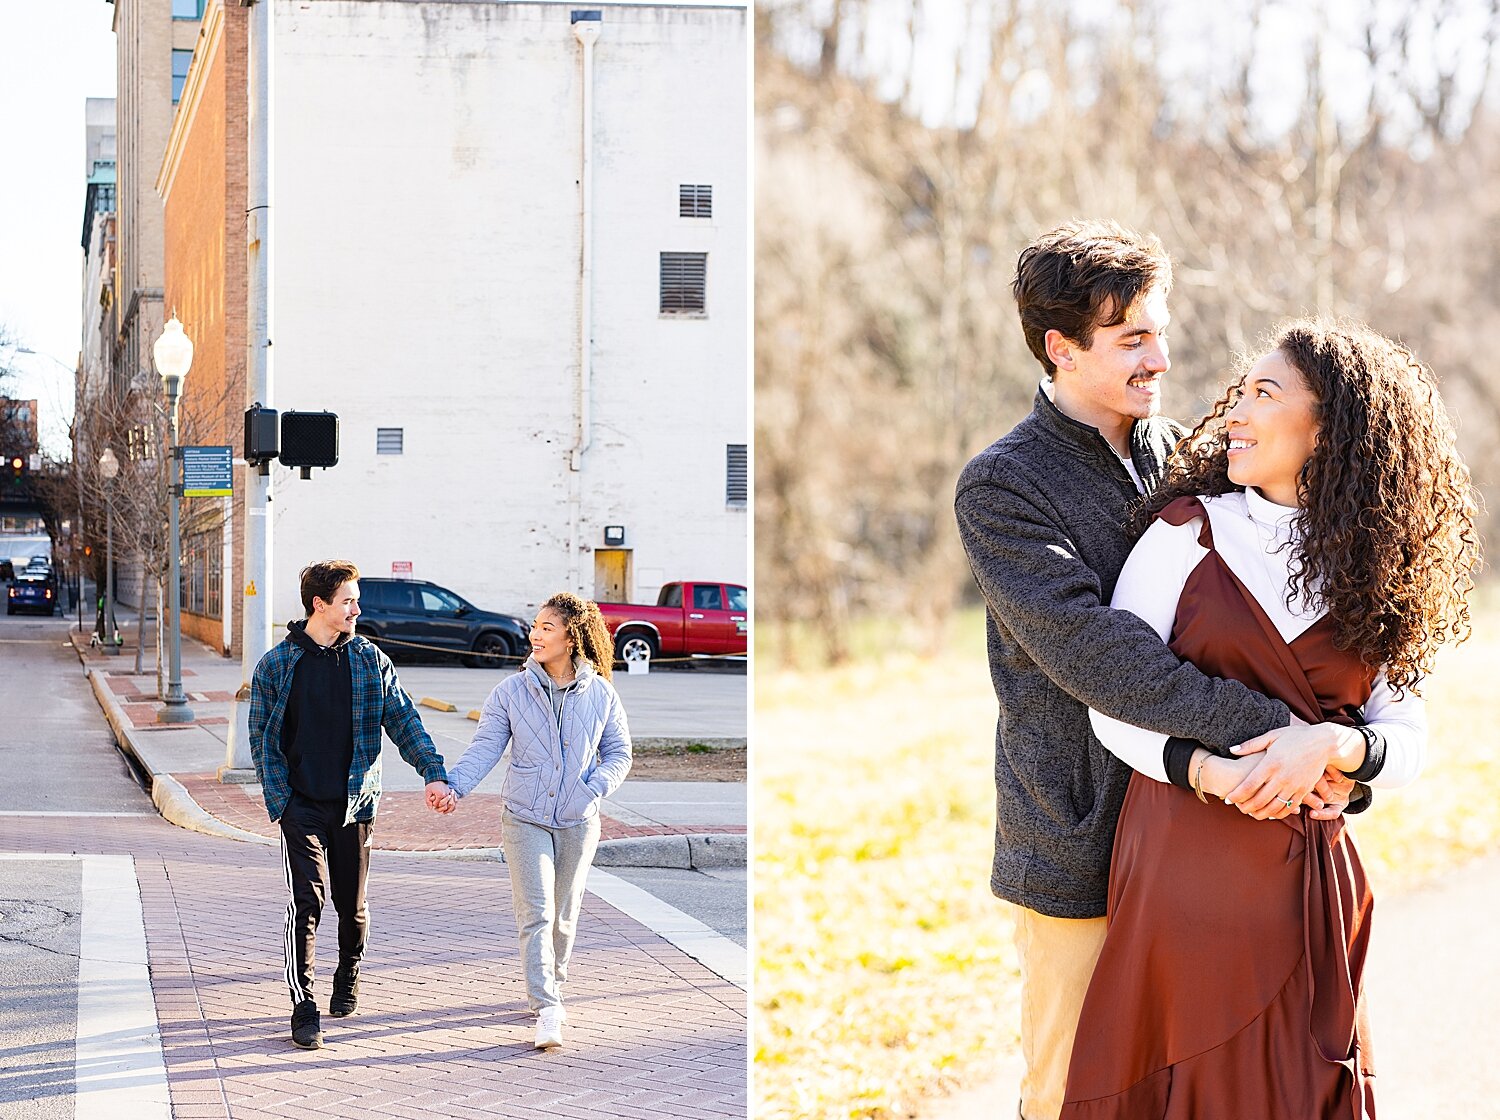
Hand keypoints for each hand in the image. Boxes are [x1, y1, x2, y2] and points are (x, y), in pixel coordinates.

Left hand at [425, 780, 457, 813]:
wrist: (436, 778)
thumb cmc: (431, 785)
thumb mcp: (427, 793)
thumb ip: (428, 801)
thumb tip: (431, 809)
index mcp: (440, 794)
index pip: (437, 804)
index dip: (434, 805)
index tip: (432, 802)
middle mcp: (446, 795)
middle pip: (445, 806)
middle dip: (440, 808)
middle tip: (436, 808)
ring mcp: (450, 794)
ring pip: (451, 805)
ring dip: (447, 809)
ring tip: (443, 812)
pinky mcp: (451, 794)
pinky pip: (455, 802)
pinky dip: (452, 806)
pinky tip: (449, 809)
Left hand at [1225, 723, 1362, 819]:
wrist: (1324, 743)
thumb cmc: (1296, 736)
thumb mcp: (1272, 736)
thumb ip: (1251, 745)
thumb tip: (1232, 750)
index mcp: (1271, 763)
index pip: (1249, 785)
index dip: (1236, 795)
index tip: (1228, 799)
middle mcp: (1282, 777)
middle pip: (1259, 800)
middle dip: (1245, 807)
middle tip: (1237, 808)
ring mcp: (1294, 786)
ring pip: (1274, 807)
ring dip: (1260, 813)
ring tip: (1251, 813)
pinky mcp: (1304, 791)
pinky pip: (1290, 808)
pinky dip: (1278, 813)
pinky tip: (1270, 813)